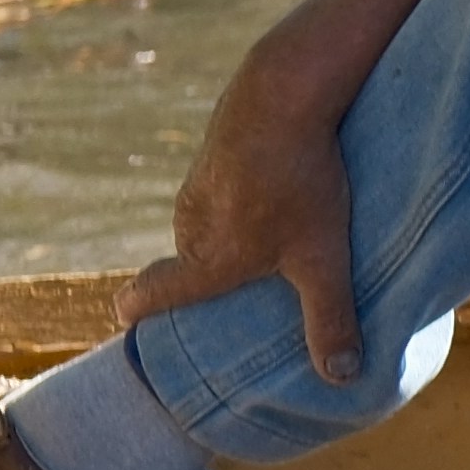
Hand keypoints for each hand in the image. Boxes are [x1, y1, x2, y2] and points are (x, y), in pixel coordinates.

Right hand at [118, 66, 365, 378]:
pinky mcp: (219, 150)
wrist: (285, 91)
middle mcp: (190, 224)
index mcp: (204, 260)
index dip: (140, 310)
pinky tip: (282, 189)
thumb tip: (343, 379)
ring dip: (235, 232)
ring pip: (211, 222)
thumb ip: (330, 319)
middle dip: (209, 279)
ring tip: (276, 238)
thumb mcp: (323, 257)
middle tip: (242, 290)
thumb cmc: (301, 180)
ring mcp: (200, 183)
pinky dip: (248, 194)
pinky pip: (230, 186)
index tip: (127, 319)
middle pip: (191, 263)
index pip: (154, 295)